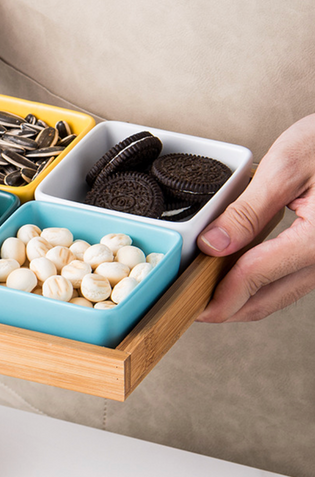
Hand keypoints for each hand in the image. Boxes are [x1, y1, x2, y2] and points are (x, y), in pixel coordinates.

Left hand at [196, 113, 314, 321]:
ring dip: (241, 299)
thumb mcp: (286, 167)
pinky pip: (289, 280)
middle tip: (188, 304)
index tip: (188, 300)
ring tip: (204, 289)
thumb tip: (212, 245)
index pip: (255, 277)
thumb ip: (248, 210)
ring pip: (278, 295)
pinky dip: (258, 283)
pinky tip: (235, 272)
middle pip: (267, 301)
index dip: (217, 294)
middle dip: (225, 308)